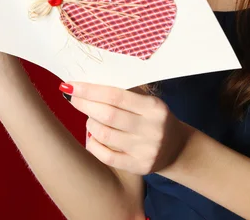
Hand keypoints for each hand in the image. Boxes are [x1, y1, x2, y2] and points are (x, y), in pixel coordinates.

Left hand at [61, 81, 192, 174]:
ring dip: (90, 123)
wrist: (177, 149)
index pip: (116, 95)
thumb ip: (126, 92)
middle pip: (108, 115)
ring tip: (90, 117)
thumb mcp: (149, 101)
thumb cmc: (155, 118)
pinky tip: (92, 136)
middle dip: (85, 104)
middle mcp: (151, 129)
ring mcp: (145, 150)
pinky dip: (93, 144)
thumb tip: (90, 82)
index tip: (72, 85)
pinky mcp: (138, 167)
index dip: (91, 90)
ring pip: (105, 135)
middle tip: (73, 98)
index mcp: (154, 107)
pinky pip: (106, 156)